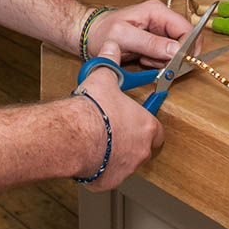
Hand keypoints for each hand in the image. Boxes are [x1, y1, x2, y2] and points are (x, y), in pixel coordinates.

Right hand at [74, 41, 164, 190]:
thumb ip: (111, 63)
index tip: (135, 119)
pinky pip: (106, 177)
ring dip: (115, 155)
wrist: (73, 135)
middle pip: (141, 148)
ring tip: (97, 142)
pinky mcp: (108, 182)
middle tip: (112, 130)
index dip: (145, 123)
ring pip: (124, 163)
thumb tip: (111, 47)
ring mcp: (125, 169)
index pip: (156, 130)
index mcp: (146, 127)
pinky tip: (87, 157)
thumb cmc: (92, 109)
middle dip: (129, 140)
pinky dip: (99, 171)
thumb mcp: (103, 78)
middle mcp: (140, 151)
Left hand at [86, 0, 200, 67]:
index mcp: (157, 11)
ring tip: (144, 58)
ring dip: (163, 61)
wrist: (90, 35)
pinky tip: (143, 59)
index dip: (187, 48)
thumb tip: (176, 50)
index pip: (187, 29)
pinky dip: (157, 62)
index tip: (176, 62)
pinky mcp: (156, 41)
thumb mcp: (124, 37)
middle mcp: (162, 19)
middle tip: (155, 62)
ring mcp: (160, 30)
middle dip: (174, 57)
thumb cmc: (102, 31)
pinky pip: (166, 56)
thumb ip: (151, 43)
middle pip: (185, 41)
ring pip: (177, 51)